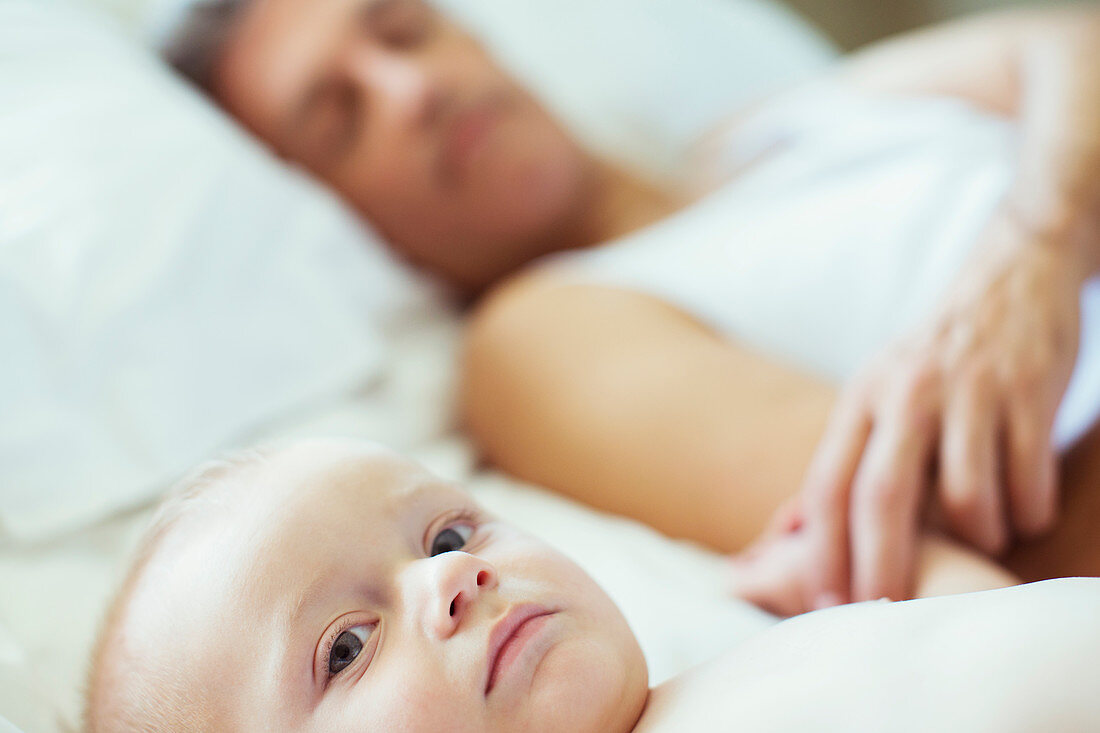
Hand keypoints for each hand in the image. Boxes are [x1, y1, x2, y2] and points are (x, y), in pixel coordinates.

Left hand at [775, 210, 1082, 611]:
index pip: (827, 482)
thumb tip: (794, 529)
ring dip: (974, 539)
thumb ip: (849, 452)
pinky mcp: (1028, 389)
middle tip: (884, 612)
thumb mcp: (879, 387)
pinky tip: (1023, 515)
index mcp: (863, 396)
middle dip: (880, 564)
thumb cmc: (935, 355)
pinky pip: (1025, 477)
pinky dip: (1024, 512)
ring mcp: (969, 390)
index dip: (823, 548)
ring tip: (983, 548)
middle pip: (883, 496)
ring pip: (965, 496)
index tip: (826, 600)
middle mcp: (907, 392)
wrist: (1011, 272)